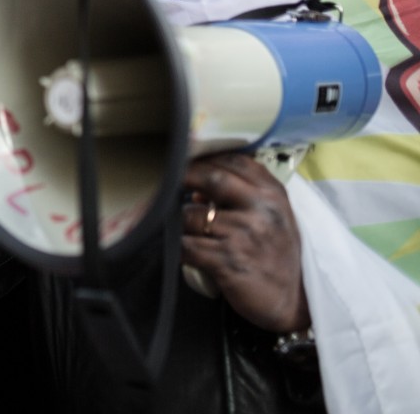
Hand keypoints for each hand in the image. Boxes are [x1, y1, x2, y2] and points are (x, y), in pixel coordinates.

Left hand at [181, 152, 309, 332]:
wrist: (295, 301)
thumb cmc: (276, 256)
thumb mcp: (270, 218)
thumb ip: (241, 196)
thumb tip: (196, 187)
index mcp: (273, 195)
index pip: (234, 162)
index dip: (204, 158)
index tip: (184, 159)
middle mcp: (261, 210)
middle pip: (212, 179)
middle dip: (183, 176)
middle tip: (164, 182)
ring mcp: (245, 235)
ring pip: (192, 215)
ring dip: (178, 222)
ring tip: (180, 230)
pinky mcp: (228, 261)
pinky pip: (187, 246)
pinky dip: (177, 248)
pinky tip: (178, 251)